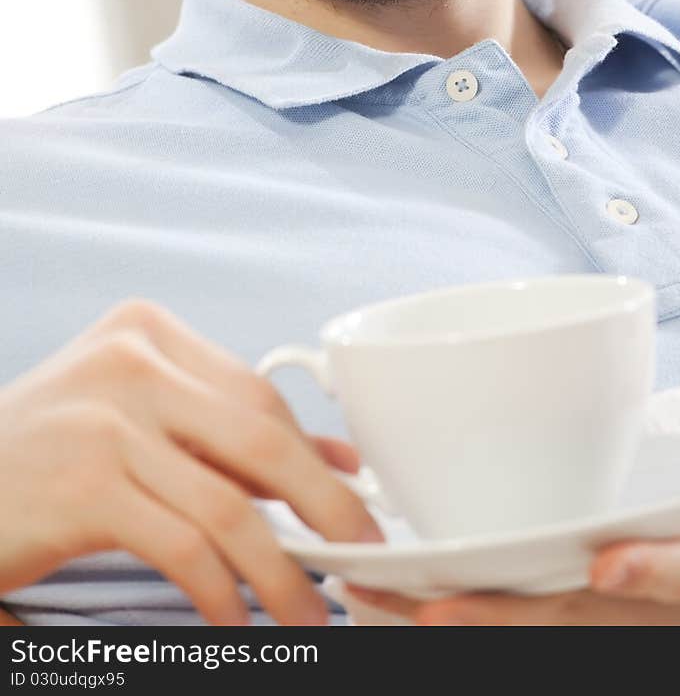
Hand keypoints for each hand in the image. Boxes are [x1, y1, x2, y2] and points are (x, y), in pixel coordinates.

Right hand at [0, 299, 381, 625]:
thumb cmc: (47, 455)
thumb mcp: (138, 421)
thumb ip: (227, 434)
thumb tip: (337, 463)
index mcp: (148, 331)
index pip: (257, 395)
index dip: (313, 457)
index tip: (352, 505)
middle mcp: (131, 360)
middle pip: (260, 439)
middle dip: (324, 509)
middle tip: (357, 558)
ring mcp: (105, 420)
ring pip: (229, 504)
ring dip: (279, 573)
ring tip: (303, 613)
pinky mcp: (83, 486)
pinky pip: (184, 548)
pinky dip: (224, 595)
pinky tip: (235, 622)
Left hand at [348, 407, 679, 625]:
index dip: (649, 573)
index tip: (607, 564)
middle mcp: (661, 614)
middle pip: (580, 622)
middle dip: (506, 617)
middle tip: (433, 607)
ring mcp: (619, 630)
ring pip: (537, 635)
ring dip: (461, 624)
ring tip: (380, 603)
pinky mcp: (585, 628)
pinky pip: (522, 633)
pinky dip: (463, 623)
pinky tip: (396, 606)